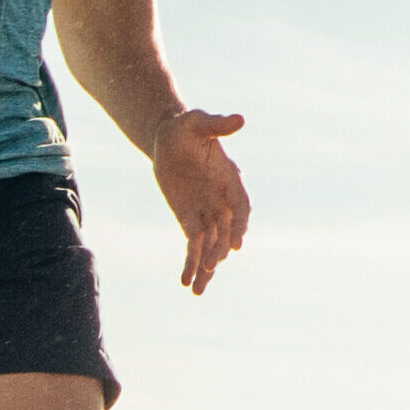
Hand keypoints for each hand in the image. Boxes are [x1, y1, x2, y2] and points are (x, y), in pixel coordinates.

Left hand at [146, 109, 254, 290]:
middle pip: (226, 232)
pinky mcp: (190, 220)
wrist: (169, 138)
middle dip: (219, 251)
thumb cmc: (186, 127)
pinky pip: (193, 246)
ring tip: (197, 290)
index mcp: (229, 180)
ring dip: (206, 267)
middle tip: (211, 268)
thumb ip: (217, 124)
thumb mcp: (198, 122)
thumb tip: (240, 119)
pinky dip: (190, 263)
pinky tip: (185, 281)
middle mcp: (222, 201)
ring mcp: (207, 213)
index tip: (236, 243)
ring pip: (211, 245)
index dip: (239, 225)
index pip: (240, 206)